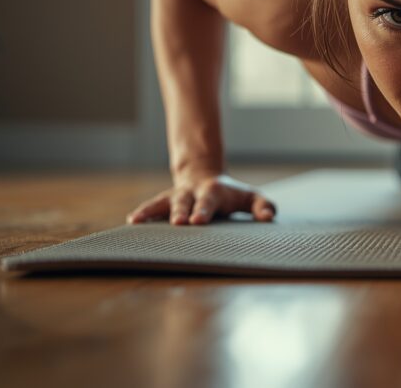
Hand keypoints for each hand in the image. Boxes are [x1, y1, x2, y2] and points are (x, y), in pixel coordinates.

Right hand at [126, 174, 276, 225]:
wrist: (206, 177)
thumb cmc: (233, 195)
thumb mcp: (252, 197)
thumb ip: (263, 206)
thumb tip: (268, 217)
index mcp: (214, 191)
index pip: (209, 200)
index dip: (203, 210)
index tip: (198, 221)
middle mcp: (192, 192)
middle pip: (184, 200)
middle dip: (180, 211)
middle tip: (178, 222)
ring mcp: (177, 196)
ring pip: (163, 202)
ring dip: (152, 211)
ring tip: (137, 221)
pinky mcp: (165, 202)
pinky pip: (152, 206)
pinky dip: (143, 212)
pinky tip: (132, 221)